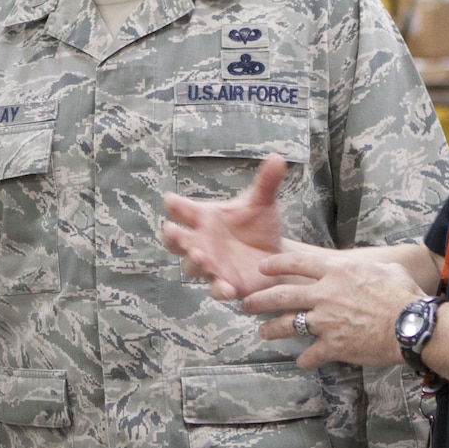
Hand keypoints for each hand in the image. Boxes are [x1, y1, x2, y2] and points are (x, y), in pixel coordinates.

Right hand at [162, 154, 286, 299]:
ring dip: (194, 262)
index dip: (174, 206)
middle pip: (175, 240)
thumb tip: (277, 158)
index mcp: (205, 218)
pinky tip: (227, 288)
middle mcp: (201, 241)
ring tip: (201, 257)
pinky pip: (216, 290)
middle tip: (171, 231)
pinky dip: (219, 289)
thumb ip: (266, 183)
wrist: (275, 255)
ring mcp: (211, 264)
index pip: (181, 210)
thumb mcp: (262, 203)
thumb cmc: (258, 226)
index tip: (171, 200)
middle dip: (172, 237)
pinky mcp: (226, 284)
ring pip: (192, 266)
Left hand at [244, 249, 423, 368]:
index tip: (262, 268)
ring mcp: (326, 321)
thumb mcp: (385, 269)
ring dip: (272, 329)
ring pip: (288, 325)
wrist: (411, 325)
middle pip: (282, 295)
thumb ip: (367, 268)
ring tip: (262, 332)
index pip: (297, 264)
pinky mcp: (334, 345)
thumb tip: (368, 267)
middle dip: (260, 300)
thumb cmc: (404, 294)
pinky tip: (302, 362)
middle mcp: (325, 294)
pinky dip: (305, 359)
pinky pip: (311, 354)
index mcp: (336, 271)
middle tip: (247, 304)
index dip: (276, 265)